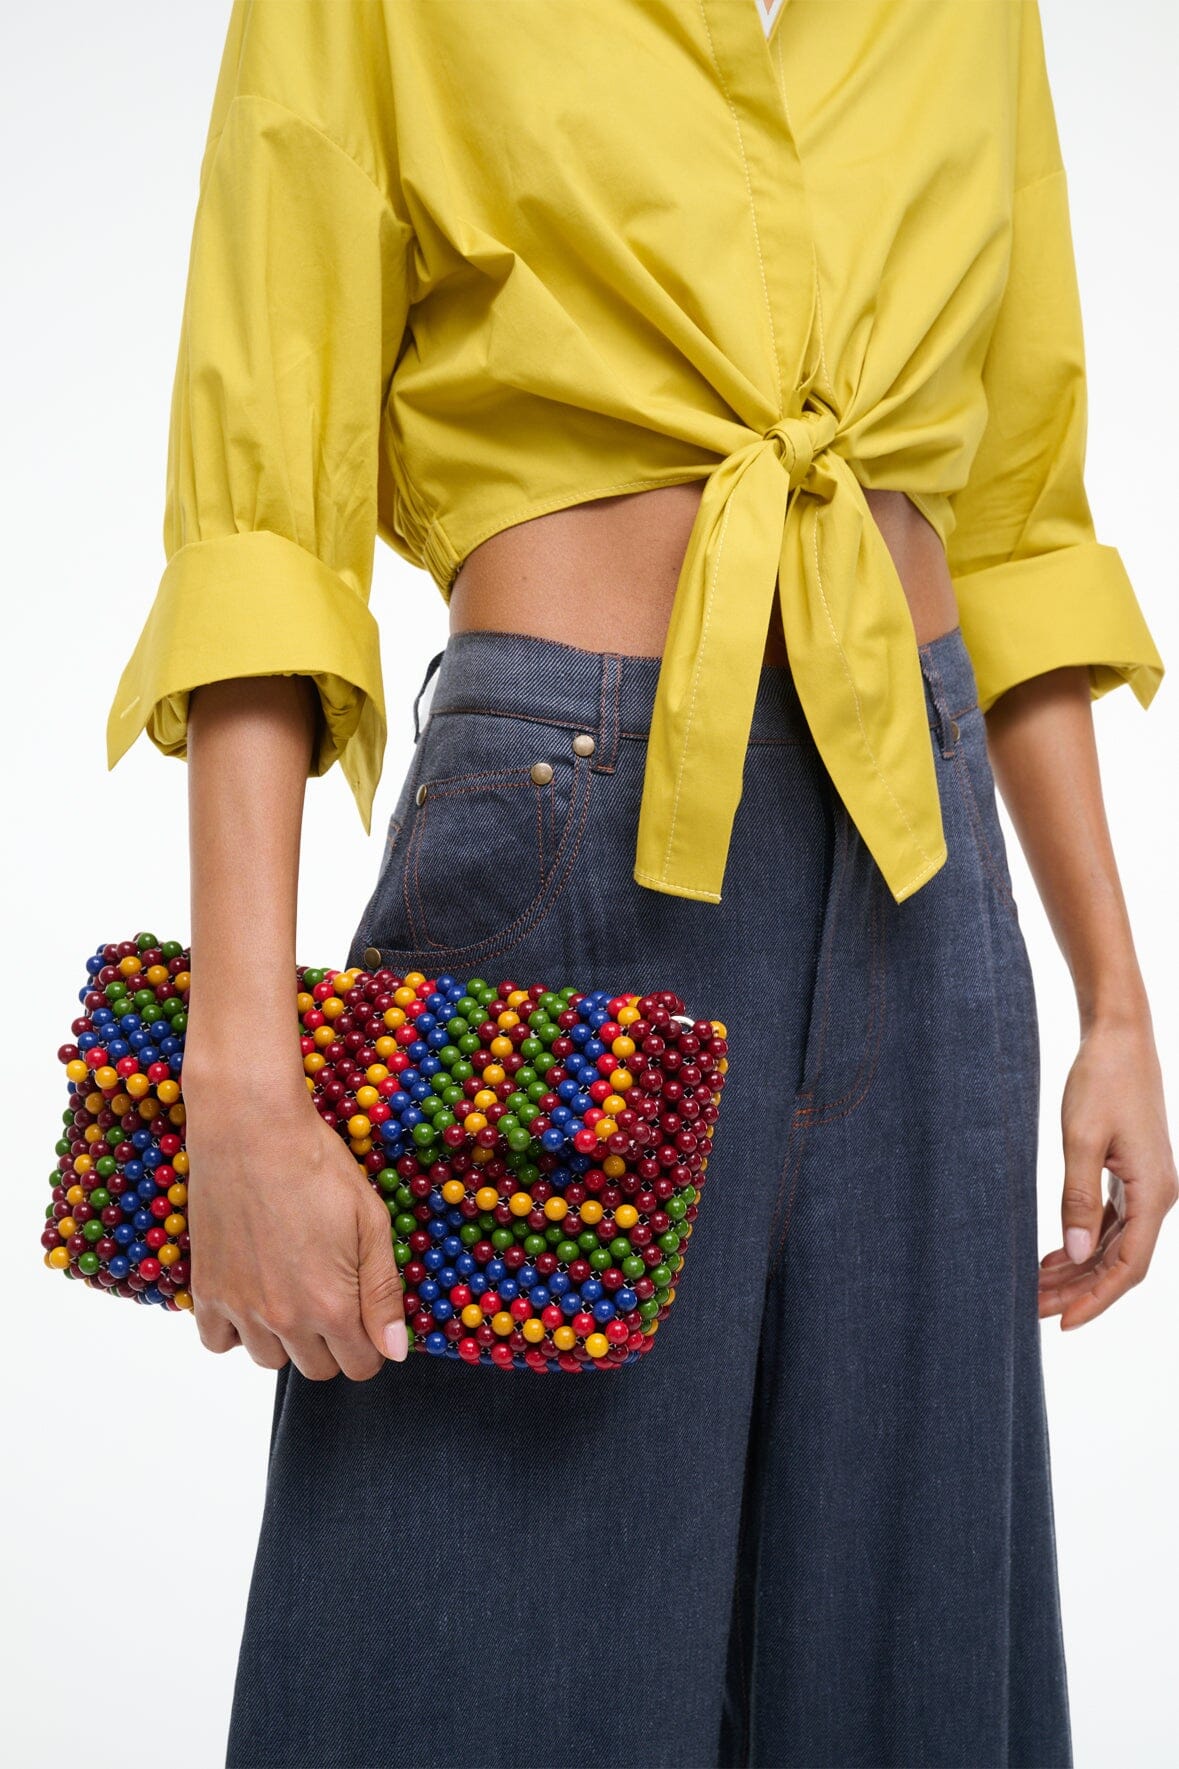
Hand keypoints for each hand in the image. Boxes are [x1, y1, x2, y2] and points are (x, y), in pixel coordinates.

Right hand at [184, 1082, 408, 1379]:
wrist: (251, 1129)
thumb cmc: (316, 1167)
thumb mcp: (371, 1223)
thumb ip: (382, 1294)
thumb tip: (393, 1351)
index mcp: (331, 1305)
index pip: (360, 1365)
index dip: (371, 1345)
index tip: (368, 1318)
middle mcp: (283, 1318)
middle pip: (316, 1368)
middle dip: (334, 1343)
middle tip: (334, 1296)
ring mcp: (240, 1307)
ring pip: (269, 1360)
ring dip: (287, 1338)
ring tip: (294, 1290)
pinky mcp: (207, 1289)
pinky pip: (218, 1341)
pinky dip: (236, 1330)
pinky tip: (254, 1295)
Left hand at [1039, 1014, 1177, 1330]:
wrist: (1118, 1037)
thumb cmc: (1101, 1080)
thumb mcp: (1082, 1138)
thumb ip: (1078, 1197)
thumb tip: (1078, 1253)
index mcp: (1153, 1193)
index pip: (1129, 1267)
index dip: (1097, 1299)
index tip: (1062, 1323)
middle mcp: (1156, 1195)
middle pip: (1119, 1262)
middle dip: (1078, 1290)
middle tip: (1031, 1308)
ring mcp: (1145, 1185)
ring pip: (1113, 1245)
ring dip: (1077, 1269)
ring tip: (1034, 1289)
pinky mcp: (1130, 1173)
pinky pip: (1111, 1223)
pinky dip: (1083, 1243)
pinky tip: (1053, 1257)